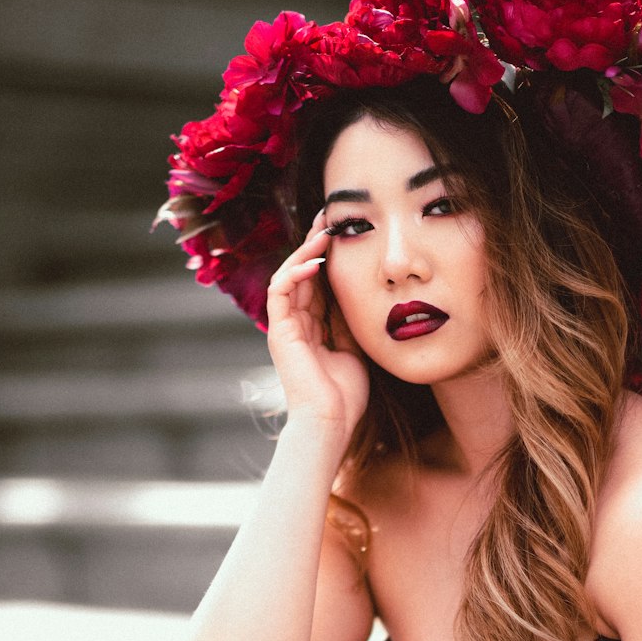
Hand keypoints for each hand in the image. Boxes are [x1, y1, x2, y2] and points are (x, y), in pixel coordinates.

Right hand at [265, 209, 369, 441]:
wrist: (331, 423)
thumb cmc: (345, 396)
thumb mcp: (356, 349)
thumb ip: (352, 322)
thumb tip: (362, 295)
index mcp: (313, 328)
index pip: (318, 282)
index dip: (329, 258)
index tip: (345, 234)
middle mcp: (296, 324)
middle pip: (302, 273)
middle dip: (315, 244)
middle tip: (331, 218)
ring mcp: (285, 327)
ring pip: (289, 276)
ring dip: (305, 252)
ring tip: (323, 233)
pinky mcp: (279, 332)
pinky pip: (280, 292)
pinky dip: (295, 274)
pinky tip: (314, 263)